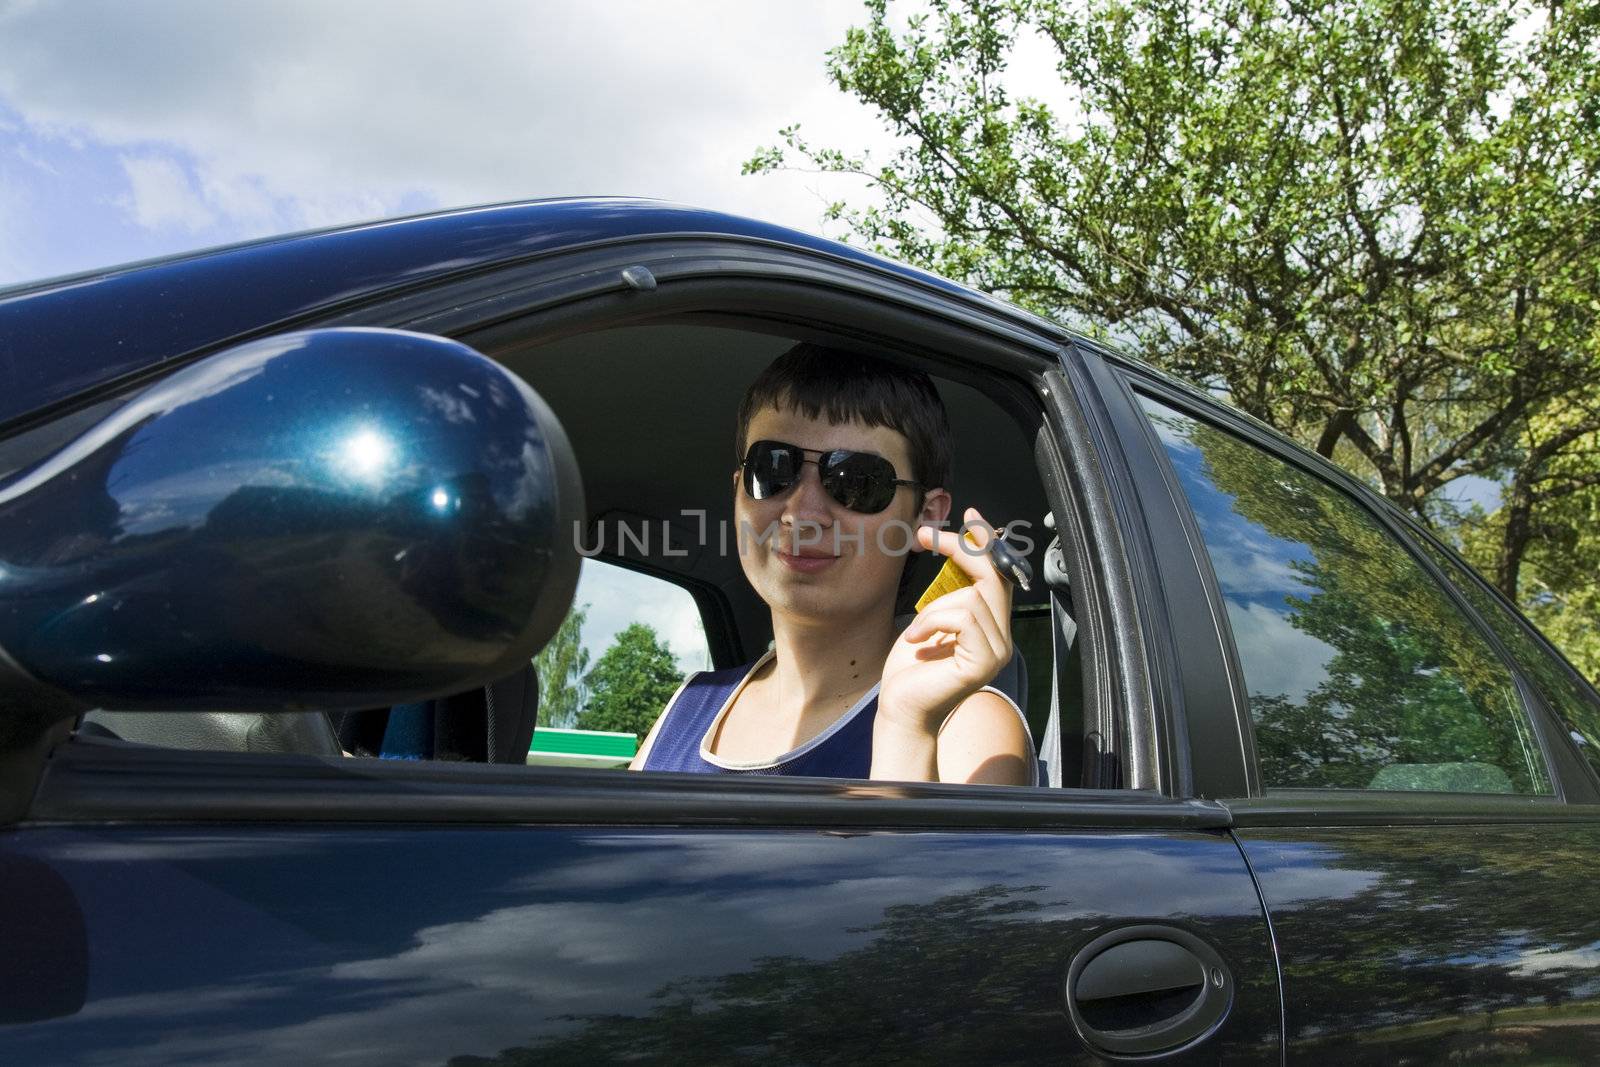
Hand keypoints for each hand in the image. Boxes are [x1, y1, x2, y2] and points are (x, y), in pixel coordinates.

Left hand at [878, 507, 1013, 735]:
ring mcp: (997, 652)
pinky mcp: (984, 662)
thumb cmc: (911, 669)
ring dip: (933, 608)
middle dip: (958, 549)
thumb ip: (950, 592)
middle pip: (991, 575)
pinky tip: (916, 641)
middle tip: (924, 536)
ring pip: (971, 597)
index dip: (986, 543)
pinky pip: (963, 618)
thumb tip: (959, 548)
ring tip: (916, 632)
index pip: (998, 574)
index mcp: (991, 626)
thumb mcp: (930, 617)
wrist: (901, 710)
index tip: (970, 516)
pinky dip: (932, 622)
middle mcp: (1002, 638)